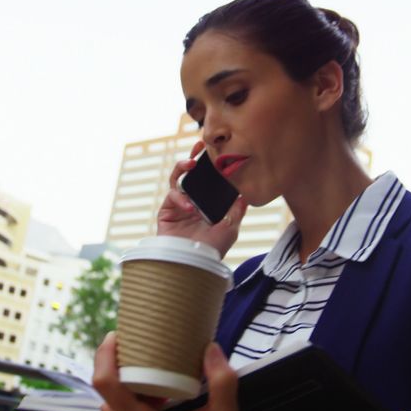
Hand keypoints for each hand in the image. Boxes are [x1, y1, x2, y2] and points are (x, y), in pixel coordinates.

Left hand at [92, 332, 239, 410]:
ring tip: (154, 385)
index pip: (105, 383)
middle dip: (126, 374)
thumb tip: (211, 349)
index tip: (116, 337)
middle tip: (147, 358)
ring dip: (128, 394)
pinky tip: (154, 407)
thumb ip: (222, 382)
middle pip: (108, 394)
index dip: (104, 355)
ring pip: (111, 410)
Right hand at [157, 140, 247, 257]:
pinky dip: (180, 198)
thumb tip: (245, 193)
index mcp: (207, 206)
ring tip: (189, 164)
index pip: (207, 181)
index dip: (210, 167)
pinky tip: (189, 206)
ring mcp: (178, 207)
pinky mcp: (165, 212)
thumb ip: (236, 210)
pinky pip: (171, 196)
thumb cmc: (212, 250)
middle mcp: (192, 204)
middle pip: (189, 175)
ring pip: (177, 180)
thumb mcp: (231, 228)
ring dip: (181, 169)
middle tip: (199, 146)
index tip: (215, 152)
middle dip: (192, 158)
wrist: (193, 264)